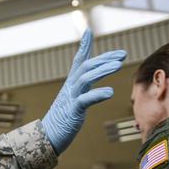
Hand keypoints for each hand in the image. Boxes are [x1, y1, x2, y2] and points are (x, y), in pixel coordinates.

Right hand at [41, 29, 126, 152]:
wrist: (46, 138)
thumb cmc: (61, 120)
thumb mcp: (72, 100)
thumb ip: (81, 89)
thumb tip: (88, 81)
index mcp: (71, 84)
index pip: (78, 61)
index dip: (83, 46)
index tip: (88, 31)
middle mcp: (70, 88)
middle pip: (85, 66)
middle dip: (104, 58)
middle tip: (122, 54)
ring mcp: (70, 98)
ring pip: (85, 78)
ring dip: (102, 70)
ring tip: (118, 65)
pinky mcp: (72, 111)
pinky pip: (84, 100)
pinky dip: (97, 94)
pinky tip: (110, 92)